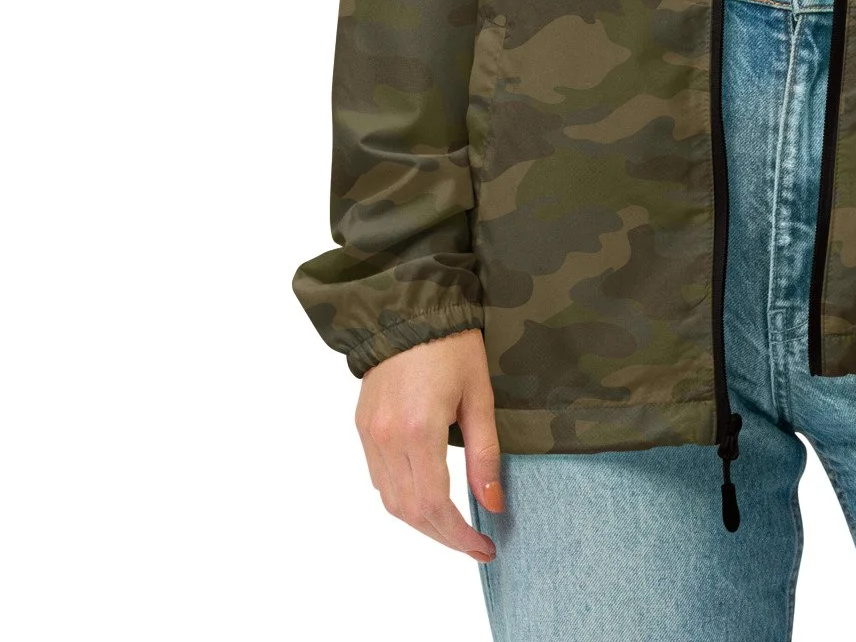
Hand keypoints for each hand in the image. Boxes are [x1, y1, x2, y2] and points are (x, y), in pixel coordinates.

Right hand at [356, 326, 505, 560]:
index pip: (434, 506)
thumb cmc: (453, 345)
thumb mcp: (480, 395)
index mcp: (419, 430)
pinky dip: (402, 497)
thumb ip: (485, 454)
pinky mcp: (362, 426)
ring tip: (454, 526)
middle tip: (474, 543)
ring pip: (390, 501)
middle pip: (409, 512)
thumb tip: (492, 504)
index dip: (459, 535)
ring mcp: (370, 434)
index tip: (485, 547)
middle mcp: (387, 438)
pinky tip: (427, 497)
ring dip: (421, 521)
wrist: (410, 308)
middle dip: (443, 536)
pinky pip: (378, 478)